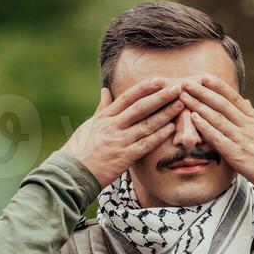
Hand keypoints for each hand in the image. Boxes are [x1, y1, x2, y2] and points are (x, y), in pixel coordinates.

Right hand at [61, 78, 184, 186]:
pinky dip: (159, 135)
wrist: (72, 173)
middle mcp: (112, 127)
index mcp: (104, 117)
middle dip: (161, 97)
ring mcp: (119, 142)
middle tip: (178, 88)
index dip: (145, 88)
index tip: (160, 80)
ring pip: (146, 124)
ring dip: (165, 114)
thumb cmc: (80, 148)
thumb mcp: (89, 125)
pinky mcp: (124, 158)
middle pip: (140, 108)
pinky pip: (145, 144)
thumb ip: (102, 108)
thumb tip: (105, 90)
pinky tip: (172, 128)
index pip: (127, 98)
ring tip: (180, 105)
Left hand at [178, 76, 253, 188]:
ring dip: (199, 106)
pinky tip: (193, 118)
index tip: (205, 78)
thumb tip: (247, 102)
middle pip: (223, 105)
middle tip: (187, 83)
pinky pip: (218, 138)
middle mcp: (249, 127)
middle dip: (203, 93)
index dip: (219, 87)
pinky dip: (205, 127)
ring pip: (218, 118)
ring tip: (184, 97)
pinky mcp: (237, 155)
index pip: (235, 99)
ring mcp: (243, 140)